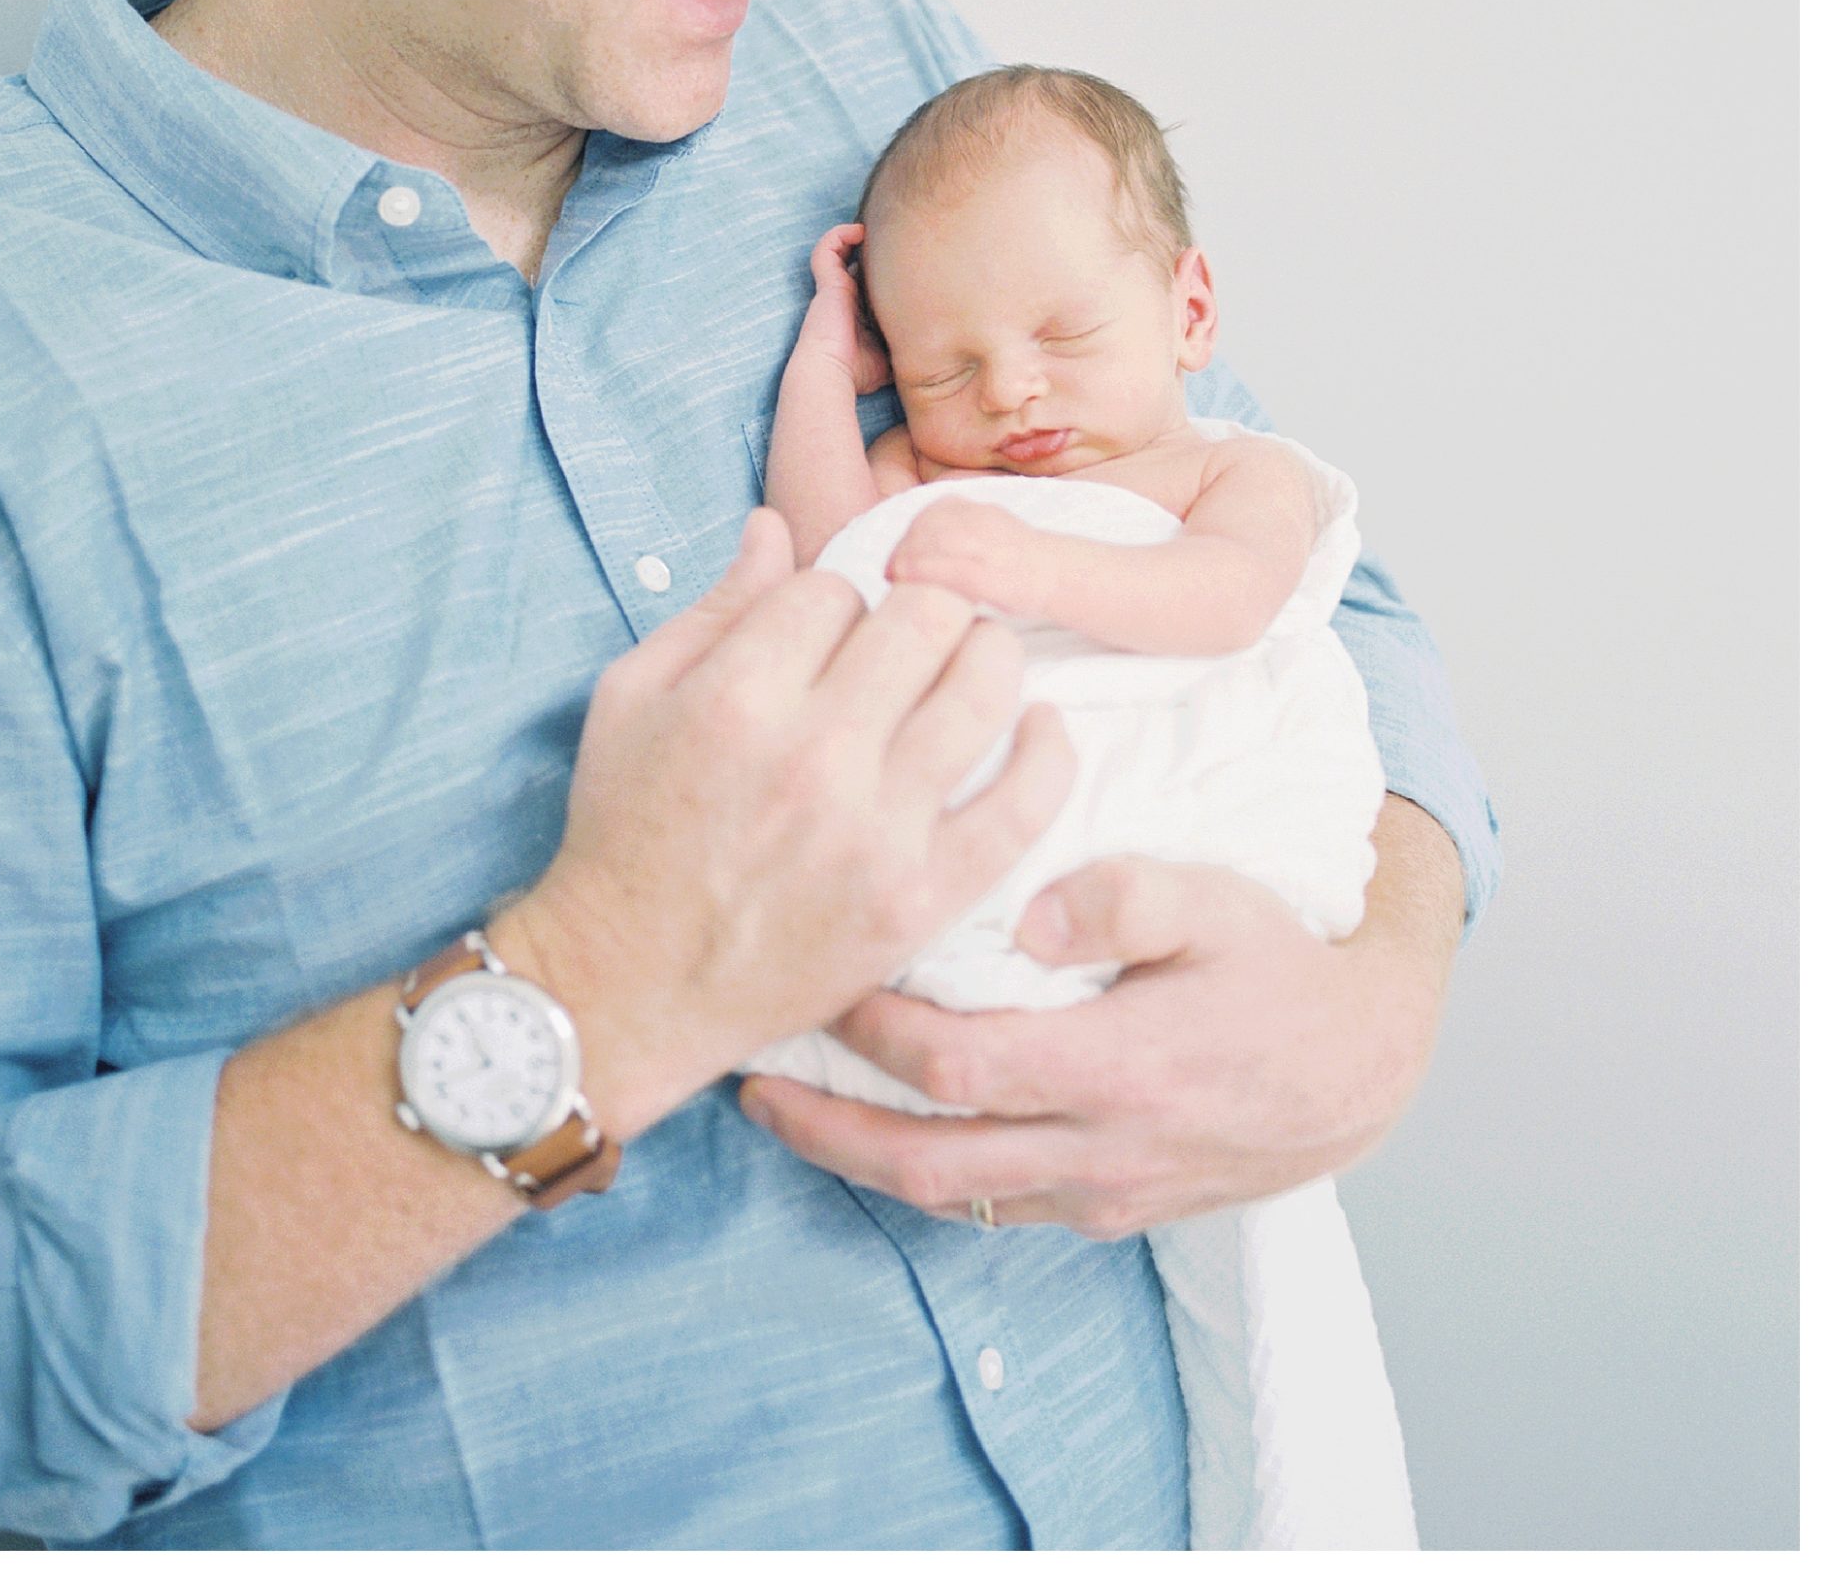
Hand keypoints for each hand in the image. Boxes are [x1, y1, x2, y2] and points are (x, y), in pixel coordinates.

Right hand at [504, 509, 1075, 1140]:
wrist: (627, 986)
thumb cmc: (625, 831)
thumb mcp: (630, 698)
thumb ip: (713, 608)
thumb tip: (777, 527)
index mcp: (737, 696)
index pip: (837, 586)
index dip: (836, 600)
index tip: (826, 637)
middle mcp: (814, 755)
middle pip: (926, 615)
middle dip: (920, 609)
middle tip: (911, 636)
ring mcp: (876, 831)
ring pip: (986, 684)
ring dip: (985, 656)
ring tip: (970, 665)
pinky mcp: (920, 899)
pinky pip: (1025, 805)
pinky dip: (1046, 751)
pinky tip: (1036, 727)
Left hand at [737, 842, 1449, 1233]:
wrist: (1362, 1069)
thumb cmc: (1282, 965)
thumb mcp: (1220, 902)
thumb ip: (1125, 896)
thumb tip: (1027, 909)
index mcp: (1116, 1069)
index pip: (958, 1066)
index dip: (874, 1032)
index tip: (820, 980)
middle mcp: (1097, 1150)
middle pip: (925, 1161)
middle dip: (825, 1126)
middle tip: (746, 1082)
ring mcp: (1101, 1193)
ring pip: (952, 1198)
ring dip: (860, 1160)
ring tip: (786, 1112)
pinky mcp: (1107, 1211)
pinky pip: (994, 1205)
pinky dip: (925, 1174)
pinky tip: (878, 1133)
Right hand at [796, 222, 892, 395]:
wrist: (830, 373)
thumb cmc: (856, 372)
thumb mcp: (888, 361)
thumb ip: (903, 351)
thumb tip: (928, 357)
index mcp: (855, 314)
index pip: (865, 285)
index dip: (878, 273)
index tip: (902, 266)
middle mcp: (843, 298)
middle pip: (853, 264)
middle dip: (870, 251)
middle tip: (894, 241)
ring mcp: (833, 288)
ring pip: (837, 251)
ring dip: (852, 236)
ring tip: (870, 229)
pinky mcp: (828, 283)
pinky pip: (827, 249)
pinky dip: (839, 235)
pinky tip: (858, 230)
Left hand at [887, 498, 1053, 617]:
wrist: (1059, 575)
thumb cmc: (1018, 560)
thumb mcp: (988, 528)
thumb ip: (957, 528)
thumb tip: (916, 541)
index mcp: (979, 510)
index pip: (932, 512)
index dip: (909, 532)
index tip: (898, 554)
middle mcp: (981, 522)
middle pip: (927, 526)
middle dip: (903, 547)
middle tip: (890, 570)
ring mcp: (987, 547)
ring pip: (933, 543)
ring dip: (907, 559)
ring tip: (895, 578)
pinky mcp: (990, 575)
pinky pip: (948, 568)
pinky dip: (921, 572)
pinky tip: (905, 581)